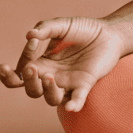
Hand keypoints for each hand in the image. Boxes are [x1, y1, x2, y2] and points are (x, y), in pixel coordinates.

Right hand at [0, 17, 125, 112]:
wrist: (109, 33)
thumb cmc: (83, 30)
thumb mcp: (62, 25)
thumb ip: (46, 28)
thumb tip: (29, 35)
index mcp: (43, 62)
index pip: (22, 70)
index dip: (22, 60)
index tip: (33, 42)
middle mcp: (52, 76)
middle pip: (32, 90)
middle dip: (27, 82)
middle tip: (31, 68)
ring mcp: (68, 82)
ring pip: (51, 99)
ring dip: (47, 91)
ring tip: (49, 77)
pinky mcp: (85, 84)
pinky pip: (77, 100)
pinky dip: (73, 104)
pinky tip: (70, 106)